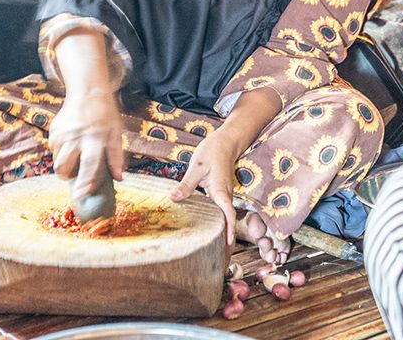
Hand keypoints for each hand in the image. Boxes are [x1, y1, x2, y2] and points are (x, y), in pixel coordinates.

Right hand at [48, 92, 124, 201]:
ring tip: (75, 157)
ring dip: (64, 165)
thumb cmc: (105, 115)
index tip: (82, 194)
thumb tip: (119, 178)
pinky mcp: (54, 130)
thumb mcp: (116, 133)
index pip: (90, 164)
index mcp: (95, 138)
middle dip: (67, 177)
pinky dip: (61, 153)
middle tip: (74, 176)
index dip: (86, 181)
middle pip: (64, 166)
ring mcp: (63, 133)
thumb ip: (116, 156)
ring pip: (57, 161)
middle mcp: (77, 136)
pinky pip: (54, 150)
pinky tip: (70, 144)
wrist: (87, 93)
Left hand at [170, 129, 241, 245]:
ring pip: (226, 217)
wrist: (226, 141)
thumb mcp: (196, 166)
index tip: (229, 244)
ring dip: (224, 233)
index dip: (229, 229)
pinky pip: (223, 211)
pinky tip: (213, 232)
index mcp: (220, 190)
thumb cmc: (212, 151)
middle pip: (229, 221)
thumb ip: (186, 184)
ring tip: (220, 253)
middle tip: (223, 260)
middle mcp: (225, 195)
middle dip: (227, 240)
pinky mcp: (221, 193)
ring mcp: (225, 195)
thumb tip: (174, 198)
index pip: (228, 213)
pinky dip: (221, 224)